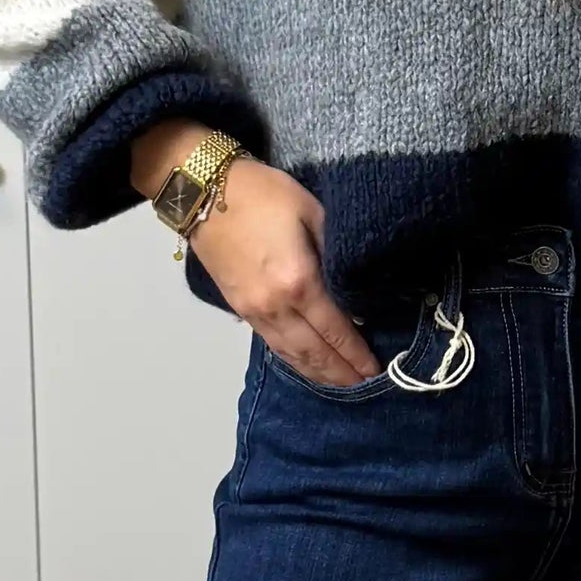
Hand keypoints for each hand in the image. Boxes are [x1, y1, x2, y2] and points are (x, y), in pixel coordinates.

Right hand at [132, 125, 378, 384]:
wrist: (203, 194)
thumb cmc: (262, 194)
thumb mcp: (311, 211)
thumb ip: (336, 251)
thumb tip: (356, 286)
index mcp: (299, 282)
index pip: (336, 330)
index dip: (357, 353)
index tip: (377, 369)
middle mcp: (277, 307)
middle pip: (316, 352)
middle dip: (343, 373)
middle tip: (368, 386)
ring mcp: (256, 312)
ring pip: (293, 355)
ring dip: (320, 374)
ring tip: (344, 385)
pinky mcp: (242, 311)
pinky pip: (274, 346)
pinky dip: (296, 361)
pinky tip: (309, 367)